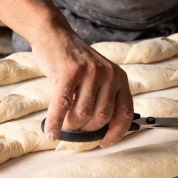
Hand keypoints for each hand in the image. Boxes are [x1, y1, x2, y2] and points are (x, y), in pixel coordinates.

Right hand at [31, 28, 134, 147]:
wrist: (55, 35)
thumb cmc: (76, 61)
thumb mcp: (100, 77)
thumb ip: (105, 98)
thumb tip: (103, 130)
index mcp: (120, 78)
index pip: (125, 113)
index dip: (117, 132)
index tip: (105, 142)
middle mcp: (110, 75)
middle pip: (102, 117)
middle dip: (87, 130)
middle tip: (76, 130)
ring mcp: (91, 73)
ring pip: (83, 113)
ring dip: (71, 125)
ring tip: (64, 126)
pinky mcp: (70, 72)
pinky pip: (63, 105)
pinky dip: (56, 122)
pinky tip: (51, 132)